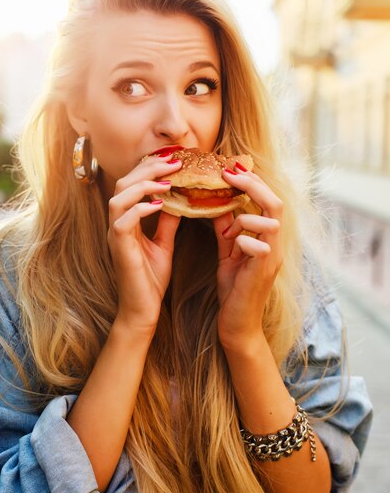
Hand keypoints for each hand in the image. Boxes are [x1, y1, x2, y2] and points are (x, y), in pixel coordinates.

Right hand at [107, 153, 181, 336]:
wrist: (142, 309)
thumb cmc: (151, 279)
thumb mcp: (163, 244)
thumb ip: (167, 222)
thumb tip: (178, 200)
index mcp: (126, 220)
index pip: (132, 184)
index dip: (150, 168)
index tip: (174, 159)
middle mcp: (117, 224)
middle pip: (124, 183)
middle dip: (148, 168)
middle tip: (174, 161)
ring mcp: (115, 236)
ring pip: (119, 197)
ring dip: (143, 184)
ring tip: (168, 180)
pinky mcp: (119, 249)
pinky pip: (122, 221)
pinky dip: (140, 209)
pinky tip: (160, 204)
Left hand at [213, 165, 282, 350]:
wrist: (237, 324)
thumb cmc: (234, 289)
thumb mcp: (228, 252)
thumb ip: (227, 230)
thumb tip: (217, 204)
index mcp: (267, 238)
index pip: (268, 200)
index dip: (252, 181)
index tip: (229, 168)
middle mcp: (275, 245)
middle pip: (275, 203)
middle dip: (252, 184)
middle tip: (228, 172)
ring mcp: (272, 258)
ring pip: (271, 221)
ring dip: (246, 215)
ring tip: (228, 224)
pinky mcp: (264, 272)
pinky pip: (259, 246)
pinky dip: (242, 240)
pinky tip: (231, 246)